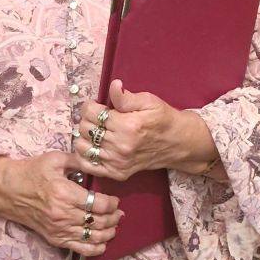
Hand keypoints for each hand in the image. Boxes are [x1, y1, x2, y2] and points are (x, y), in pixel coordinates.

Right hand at [0, 151, 124, 257]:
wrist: (7, 190)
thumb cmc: (31, 171)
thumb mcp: (54, 159)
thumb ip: (78, 161)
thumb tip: (97, 162)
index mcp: (65, 193)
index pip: (98, 205)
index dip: (112, 204)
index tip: (115, 200)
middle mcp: (63, 214)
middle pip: (98, 222)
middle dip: (114, 218)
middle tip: (119, 212)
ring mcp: (59, 229)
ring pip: (92, 237)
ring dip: (108, 232)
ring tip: (114, 225)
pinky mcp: (54, 238)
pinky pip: (80, 248)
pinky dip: (95, 248)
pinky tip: (103, 242)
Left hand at [69, 78, 184, 181]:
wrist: (177, 143)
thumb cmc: (162, 118)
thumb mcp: (148, 101)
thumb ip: (126, 97)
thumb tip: (113, 85)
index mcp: (127, 126)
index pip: (91, 113)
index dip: (89, 106)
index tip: (97, 105)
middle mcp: (120, 146)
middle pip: (85, 129)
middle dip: (87, 119)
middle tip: (97, 117)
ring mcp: (118, 162)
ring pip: (82, 147)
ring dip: (84, 136)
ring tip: (95, 131)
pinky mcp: (117, 173)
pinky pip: (88, 166)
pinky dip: (83, 156)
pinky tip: (91, 146)